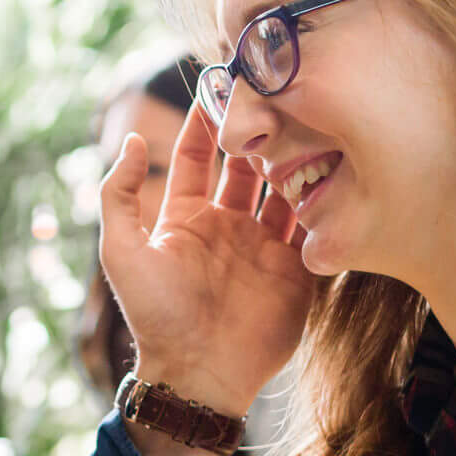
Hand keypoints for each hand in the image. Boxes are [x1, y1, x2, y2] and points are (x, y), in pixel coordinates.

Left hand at [99, 103, 322, 417]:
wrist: (200, 374)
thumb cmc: (155, 315)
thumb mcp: (121, 251)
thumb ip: (118, 195)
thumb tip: (132, 140)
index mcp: (186, 217)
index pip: (201, 155)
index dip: (211, 119)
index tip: (225, 81)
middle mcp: (228, 225)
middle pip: (249, 164)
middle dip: (262, 130)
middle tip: (278, 94)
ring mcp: (265, 246)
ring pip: (287, 187)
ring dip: (297, 157)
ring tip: (312, 120)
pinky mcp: (298, 269)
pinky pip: (315, 224)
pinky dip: (324, 197)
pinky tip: (337, 166)